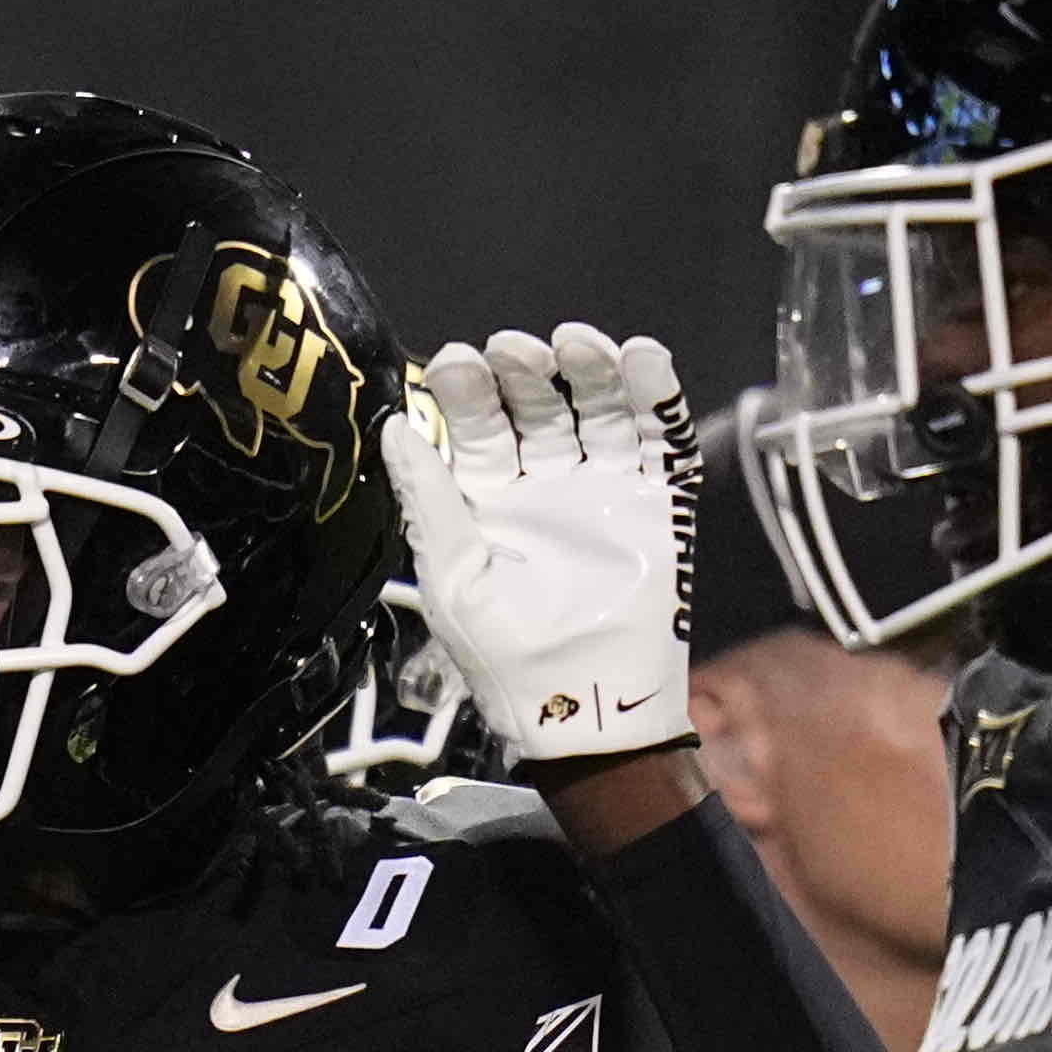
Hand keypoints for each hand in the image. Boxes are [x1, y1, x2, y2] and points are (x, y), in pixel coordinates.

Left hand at [382, 324, 698, 761]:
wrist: (584, 708)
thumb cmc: (505, 656)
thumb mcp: (452, 576)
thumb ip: (427, 498)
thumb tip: (393, 425)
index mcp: (487, 500)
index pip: (476, 427)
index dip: (468, 391)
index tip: (456, 362)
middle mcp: (544, 485)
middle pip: (536, 405)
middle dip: (525, 372)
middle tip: (514, 350)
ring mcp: (602, 490)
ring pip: (597, 409)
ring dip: (589, 369)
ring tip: (577, 343)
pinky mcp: (657, 502)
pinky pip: (657, 439)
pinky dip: (655, 396)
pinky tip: (641, 359)